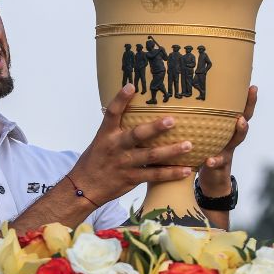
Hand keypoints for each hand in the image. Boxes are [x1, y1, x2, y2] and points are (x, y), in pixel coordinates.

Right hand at [68, 83, 193, 204]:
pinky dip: (171, 173)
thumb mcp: (101, 141)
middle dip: (155, 128)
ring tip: (189, 145)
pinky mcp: (132, 178)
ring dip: (171, 151)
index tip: (131, 86)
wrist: (84, 188)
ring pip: (151, 156)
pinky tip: (186, 170)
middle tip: (172, 120)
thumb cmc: (95, 161)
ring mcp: (125, 163)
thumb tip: (132, 109)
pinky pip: (155, 175)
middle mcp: (116, 147)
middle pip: (137, 135)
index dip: (120, 99)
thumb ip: (116, 128)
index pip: (112, 113)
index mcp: (106, 135)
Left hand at [198, 85, 257, 196]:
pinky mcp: (220, 165)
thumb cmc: (204, 150)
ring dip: (240, 130)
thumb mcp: (204, 133)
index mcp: (226, 127)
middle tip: (252, 92)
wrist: (212, 179)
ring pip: (237, 139)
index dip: (247, 99)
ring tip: (240, 122)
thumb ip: (198, 120)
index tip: (252, 86)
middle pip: (244, 121)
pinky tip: (210, 160)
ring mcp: (227, 150)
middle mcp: (230, 137)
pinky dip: (215, 161)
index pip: (239, 110)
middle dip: (249, 107)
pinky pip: (219, 162)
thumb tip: (181, 97)